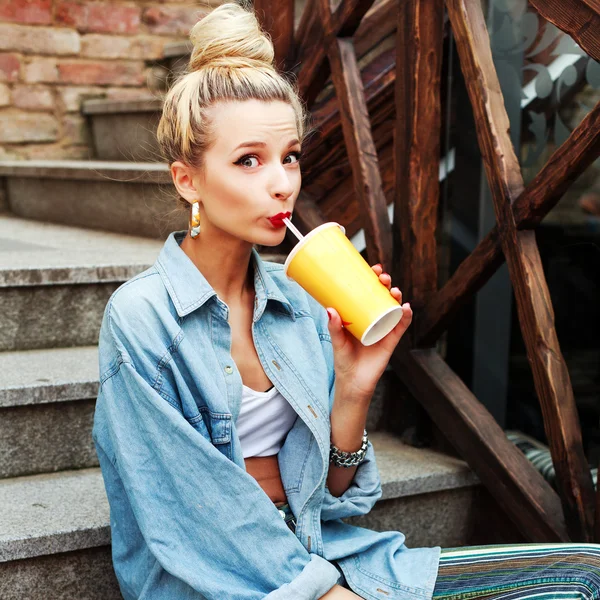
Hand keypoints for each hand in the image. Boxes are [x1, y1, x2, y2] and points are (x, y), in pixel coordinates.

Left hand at [326, 264, 412, 401]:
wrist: (353, 383)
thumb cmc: (343, 360)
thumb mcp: (337, 341)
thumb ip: (334, 327)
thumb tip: (330, 309)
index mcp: (361, 315)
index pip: (368, 292)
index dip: (372, 279)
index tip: (372, 268)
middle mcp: (375, 318)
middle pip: (383, 296)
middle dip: (385, 284)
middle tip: (382, 278)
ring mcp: (385, 328)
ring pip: (394, 308)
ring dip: (397, 297)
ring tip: (394, 291)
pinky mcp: (391, 341)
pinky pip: (401, 327)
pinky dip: (406, 317)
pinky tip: (407, 309)